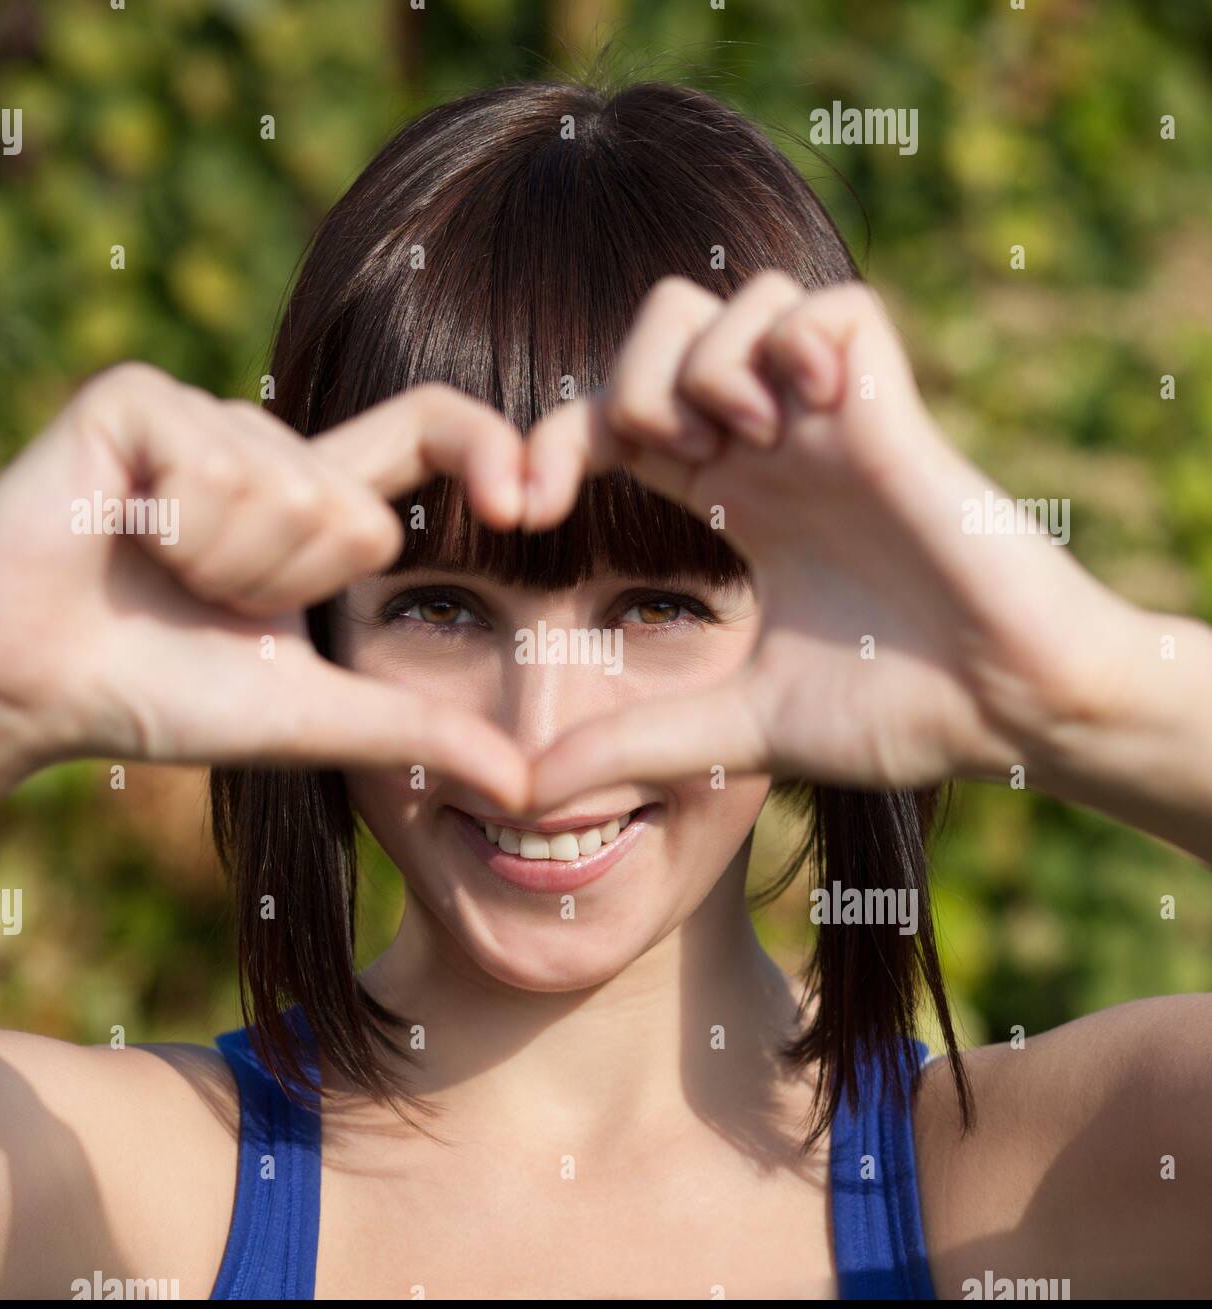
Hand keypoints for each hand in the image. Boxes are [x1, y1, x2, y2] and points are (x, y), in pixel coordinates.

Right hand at [0, 365, 531, 817]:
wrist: (28, 683)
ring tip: (158, 572)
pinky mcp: (135, 400)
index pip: (431, 432)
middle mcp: (271, 445)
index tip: (527, 505)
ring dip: (223, 565)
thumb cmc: (166, 694)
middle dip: (284, 586)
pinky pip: (208, 465)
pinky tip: (120, 534)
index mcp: (318, 502)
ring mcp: (203, 415)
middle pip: (354, 509)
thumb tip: (530, 788)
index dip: (488, 448)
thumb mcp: (314, 715)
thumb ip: (419, 734)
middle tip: (205, 602)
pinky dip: (170, 532)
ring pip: (284, 487)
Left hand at [525, 272, 1146, 806]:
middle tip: (664, 464)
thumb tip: (527, 790)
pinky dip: (794, 344)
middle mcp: (776, 447)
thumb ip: (633, 741)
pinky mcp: (893, 409)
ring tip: (742, 449)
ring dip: (707, 366)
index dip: (551, 444)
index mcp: (734, 501)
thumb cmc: (895, 712)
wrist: (1010, 713)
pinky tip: (808, 416)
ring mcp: (833, 421)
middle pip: (663, 321)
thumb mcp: (735, 726)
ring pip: (739, 297)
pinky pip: (826, 305)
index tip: (521, 511)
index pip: (615, 421)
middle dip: (628, 378)